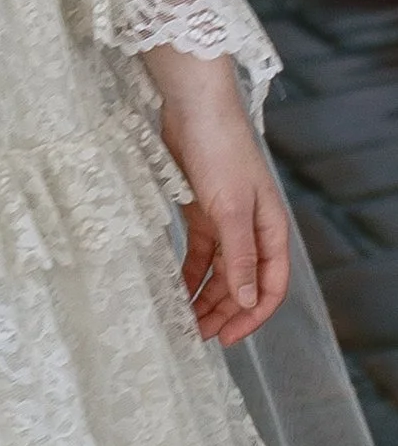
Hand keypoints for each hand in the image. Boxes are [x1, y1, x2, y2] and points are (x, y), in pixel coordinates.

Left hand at [148, 46, 290, 345]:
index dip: (251, 315)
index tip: (227, 338)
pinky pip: (198, 252)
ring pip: (218, 271)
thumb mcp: (230, 208)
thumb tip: (245, 301)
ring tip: (183, 320)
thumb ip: (238, 256)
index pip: (269, 285)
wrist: (193, 106)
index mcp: (270, 230)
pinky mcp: (199, 209)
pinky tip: (175, 289)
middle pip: (241, 282)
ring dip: (204, 296)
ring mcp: (225, 220)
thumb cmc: (221, 151)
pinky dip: (189, 272)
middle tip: (197, 337)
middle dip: (222, 311)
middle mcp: (251, 229)